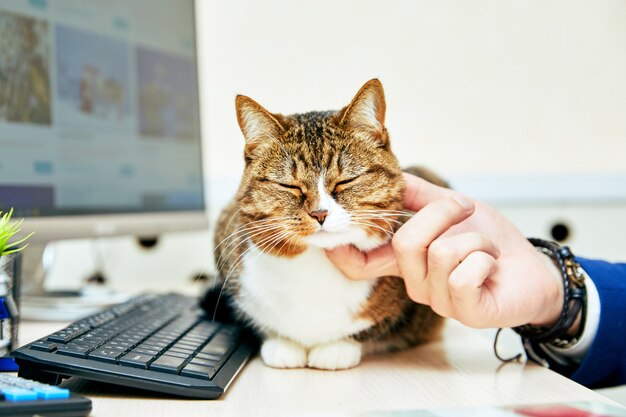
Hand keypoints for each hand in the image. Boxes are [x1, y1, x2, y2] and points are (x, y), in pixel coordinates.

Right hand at [326, 173, 564, 328]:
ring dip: (475, 238)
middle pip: (405, 242)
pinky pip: (464, 276)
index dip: (341, 250)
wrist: (534, 267)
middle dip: (443, 214)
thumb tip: (388, 171)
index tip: (328, 229)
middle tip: (466, 210)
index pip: (359, 265)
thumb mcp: (453, 207)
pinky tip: (492, 266)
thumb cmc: (492, 240)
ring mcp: (439, 301)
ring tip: (485, 247)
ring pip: (441, 254)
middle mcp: (415, 283)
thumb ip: (418, 194)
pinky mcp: (466, 313)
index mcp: (406, 261)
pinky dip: (486, 258)